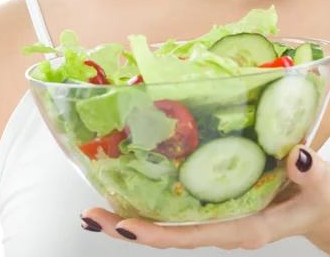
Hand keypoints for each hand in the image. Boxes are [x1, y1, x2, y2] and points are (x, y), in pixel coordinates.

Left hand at [81, 145, 329, 250]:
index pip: (191, 236)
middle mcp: (221, 226)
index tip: (123, 225)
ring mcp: (214, 216)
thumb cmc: (321, 200)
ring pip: (166, 223)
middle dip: (127, 227)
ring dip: (130, 215)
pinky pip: (176, 207)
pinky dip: (149, 200)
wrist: (322, 208)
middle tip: (89, 214)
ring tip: (94, 206)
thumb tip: (298, 158)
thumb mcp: (322, 190)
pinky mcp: (214, 203)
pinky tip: (128, 188)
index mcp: (243, 229)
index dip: (156, 233)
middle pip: (167, 234)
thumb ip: (312, 176)